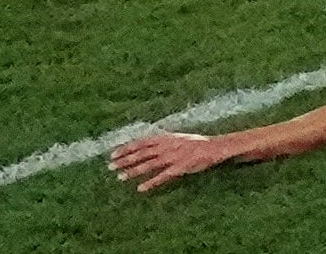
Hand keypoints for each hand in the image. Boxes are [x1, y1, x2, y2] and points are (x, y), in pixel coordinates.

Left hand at [108, 131, 231, 192]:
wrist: (215, 147)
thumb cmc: (198, 143)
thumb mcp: (178, 137)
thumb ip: (164, 141)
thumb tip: (150, 144)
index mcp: (166, 138)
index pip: (141, 142)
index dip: (126, 148)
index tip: (113, 153)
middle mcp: (166, 146)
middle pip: (141, 153)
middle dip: (125, 160)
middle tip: (110, 166)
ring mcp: (172, 157)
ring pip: (148, 165)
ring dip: (133, 171)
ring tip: (120, 177)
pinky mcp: (179, 168)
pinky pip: (162, 176)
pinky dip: (151, 183)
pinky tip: (141, 189)